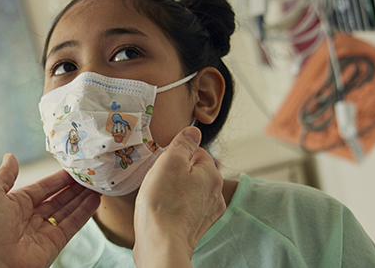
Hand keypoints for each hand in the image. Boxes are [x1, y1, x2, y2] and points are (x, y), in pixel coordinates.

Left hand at [0, 154, 100, 267]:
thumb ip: (4, 174)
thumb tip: (10, 156)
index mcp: (14, 204)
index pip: (42, 188)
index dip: (57, 179)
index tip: (73, 168)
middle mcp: (30, 217)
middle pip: (57, 198)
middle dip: (73, 187)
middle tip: (89, 175)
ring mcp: (43, 230)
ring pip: (67, 210)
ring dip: (82, 197)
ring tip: (96, 184)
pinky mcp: (55, 243)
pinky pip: (72, 224)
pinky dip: (84, 212)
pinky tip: (95, 200)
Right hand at [132, 127, 225, 267]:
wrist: (161, 242)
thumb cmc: (162, 202)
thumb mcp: (169, 162)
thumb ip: (183, 143)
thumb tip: (193, 131)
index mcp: (211, 173)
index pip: (196, 151)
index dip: (176, 155)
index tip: (163, 164)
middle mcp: (215, 192)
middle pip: (194, 171)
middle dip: (177, 173)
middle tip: (159, 181)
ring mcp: (209, 211)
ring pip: (191, 190)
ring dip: (178, 190)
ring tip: (160, 197)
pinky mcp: (198, 226)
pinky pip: (189, 208)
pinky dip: (178, 207)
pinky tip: (165, 210)